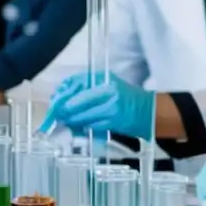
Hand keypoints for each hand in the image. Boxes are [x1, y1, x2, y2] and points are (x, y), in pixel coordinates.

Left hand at [40, 72, 154, 139]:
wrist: (149, 111)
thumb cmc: (127, 97)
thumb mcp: (108, 84)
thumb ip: (87, 88)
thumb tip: (63, 95)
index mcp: (105, 79)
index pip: (75, 84)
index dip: (62, 94)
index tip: (56, 100)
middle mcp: (108, 91)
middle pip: (75, 102)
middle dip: (63, 110)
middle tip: (57, 114)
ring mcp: (110, 107)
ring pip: (80, 116)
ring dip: (71, 120)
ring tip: (67, 121)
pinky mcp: (112, 121)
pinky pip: (90, 125)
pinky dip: (82, 126)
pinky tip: (80, 126)